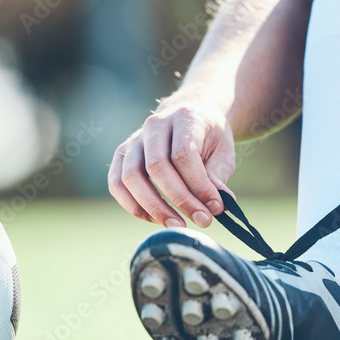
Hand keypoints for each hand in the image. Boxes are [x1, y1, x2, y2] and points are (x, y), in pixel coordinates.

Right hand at [108, 98, 234, 226]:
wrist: (190, 114)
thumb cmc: (209, 137)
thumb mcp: (222, 151)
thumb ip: (217, 177)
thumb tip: (217, 206)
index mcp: (183, 117)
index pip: (183, 155)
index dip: (199, 185)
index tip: (216, 207)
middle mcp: (154, 125)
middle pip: (156, 166)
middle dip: (180, 199)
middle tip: (202, 220)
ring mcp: (134, 139)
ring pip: (131, 176)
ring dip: (153, 207)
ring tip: (177, 225)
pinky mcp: (122, 155)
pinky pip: (116, 183)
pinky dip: (133, 205)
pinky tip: (155, 218)